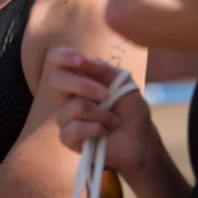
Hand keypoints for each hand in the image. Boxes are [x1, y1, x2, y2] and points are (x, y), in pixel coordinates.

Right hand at [50, 49, 157, 177]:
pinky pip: (73, 129)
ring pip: (74, 107)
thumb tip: (86, 62)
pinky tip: (104, 132)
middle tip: (106, 95)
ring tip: (113, 121)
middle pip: (57, 80)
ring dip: (101, 114)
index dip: (63, 56)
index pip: (57, 59)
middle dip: (83, 86)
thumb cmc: (130, 110)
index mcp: (79, 76)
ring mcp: (65, 116)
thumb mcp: (124, 83)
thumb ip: (104, 70)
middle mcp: (68, 94)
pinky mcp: (67, 136)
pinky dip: (95, 129)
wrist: (140, 141)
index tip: (80, 60)